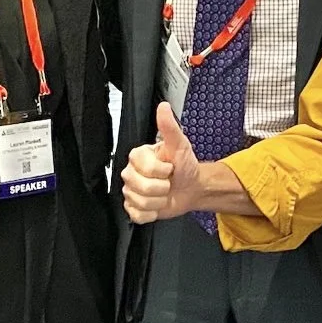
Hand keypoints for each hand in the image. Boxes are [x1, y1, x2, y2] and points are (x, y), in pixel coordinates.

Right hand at [122, 103, 199, 223]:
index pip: (144, 168)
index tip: (169, 168)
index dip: (161, 171)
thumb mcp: (180, 145)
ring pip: (140, 202)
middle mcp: (130, 173)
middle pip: (140, 187)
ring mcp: (130, 191)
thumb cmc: (185, 166)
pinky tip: (157, 205)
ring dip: (159, 201)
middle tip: (168, 182)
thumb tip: (163, 107)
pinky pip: (137, 215)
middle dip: (161, 188)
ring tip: (164, 193)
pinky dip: (152, 214)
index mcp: (138, 156)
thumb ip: (169, 127)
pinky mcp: (133, 208)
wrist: (191, 188)